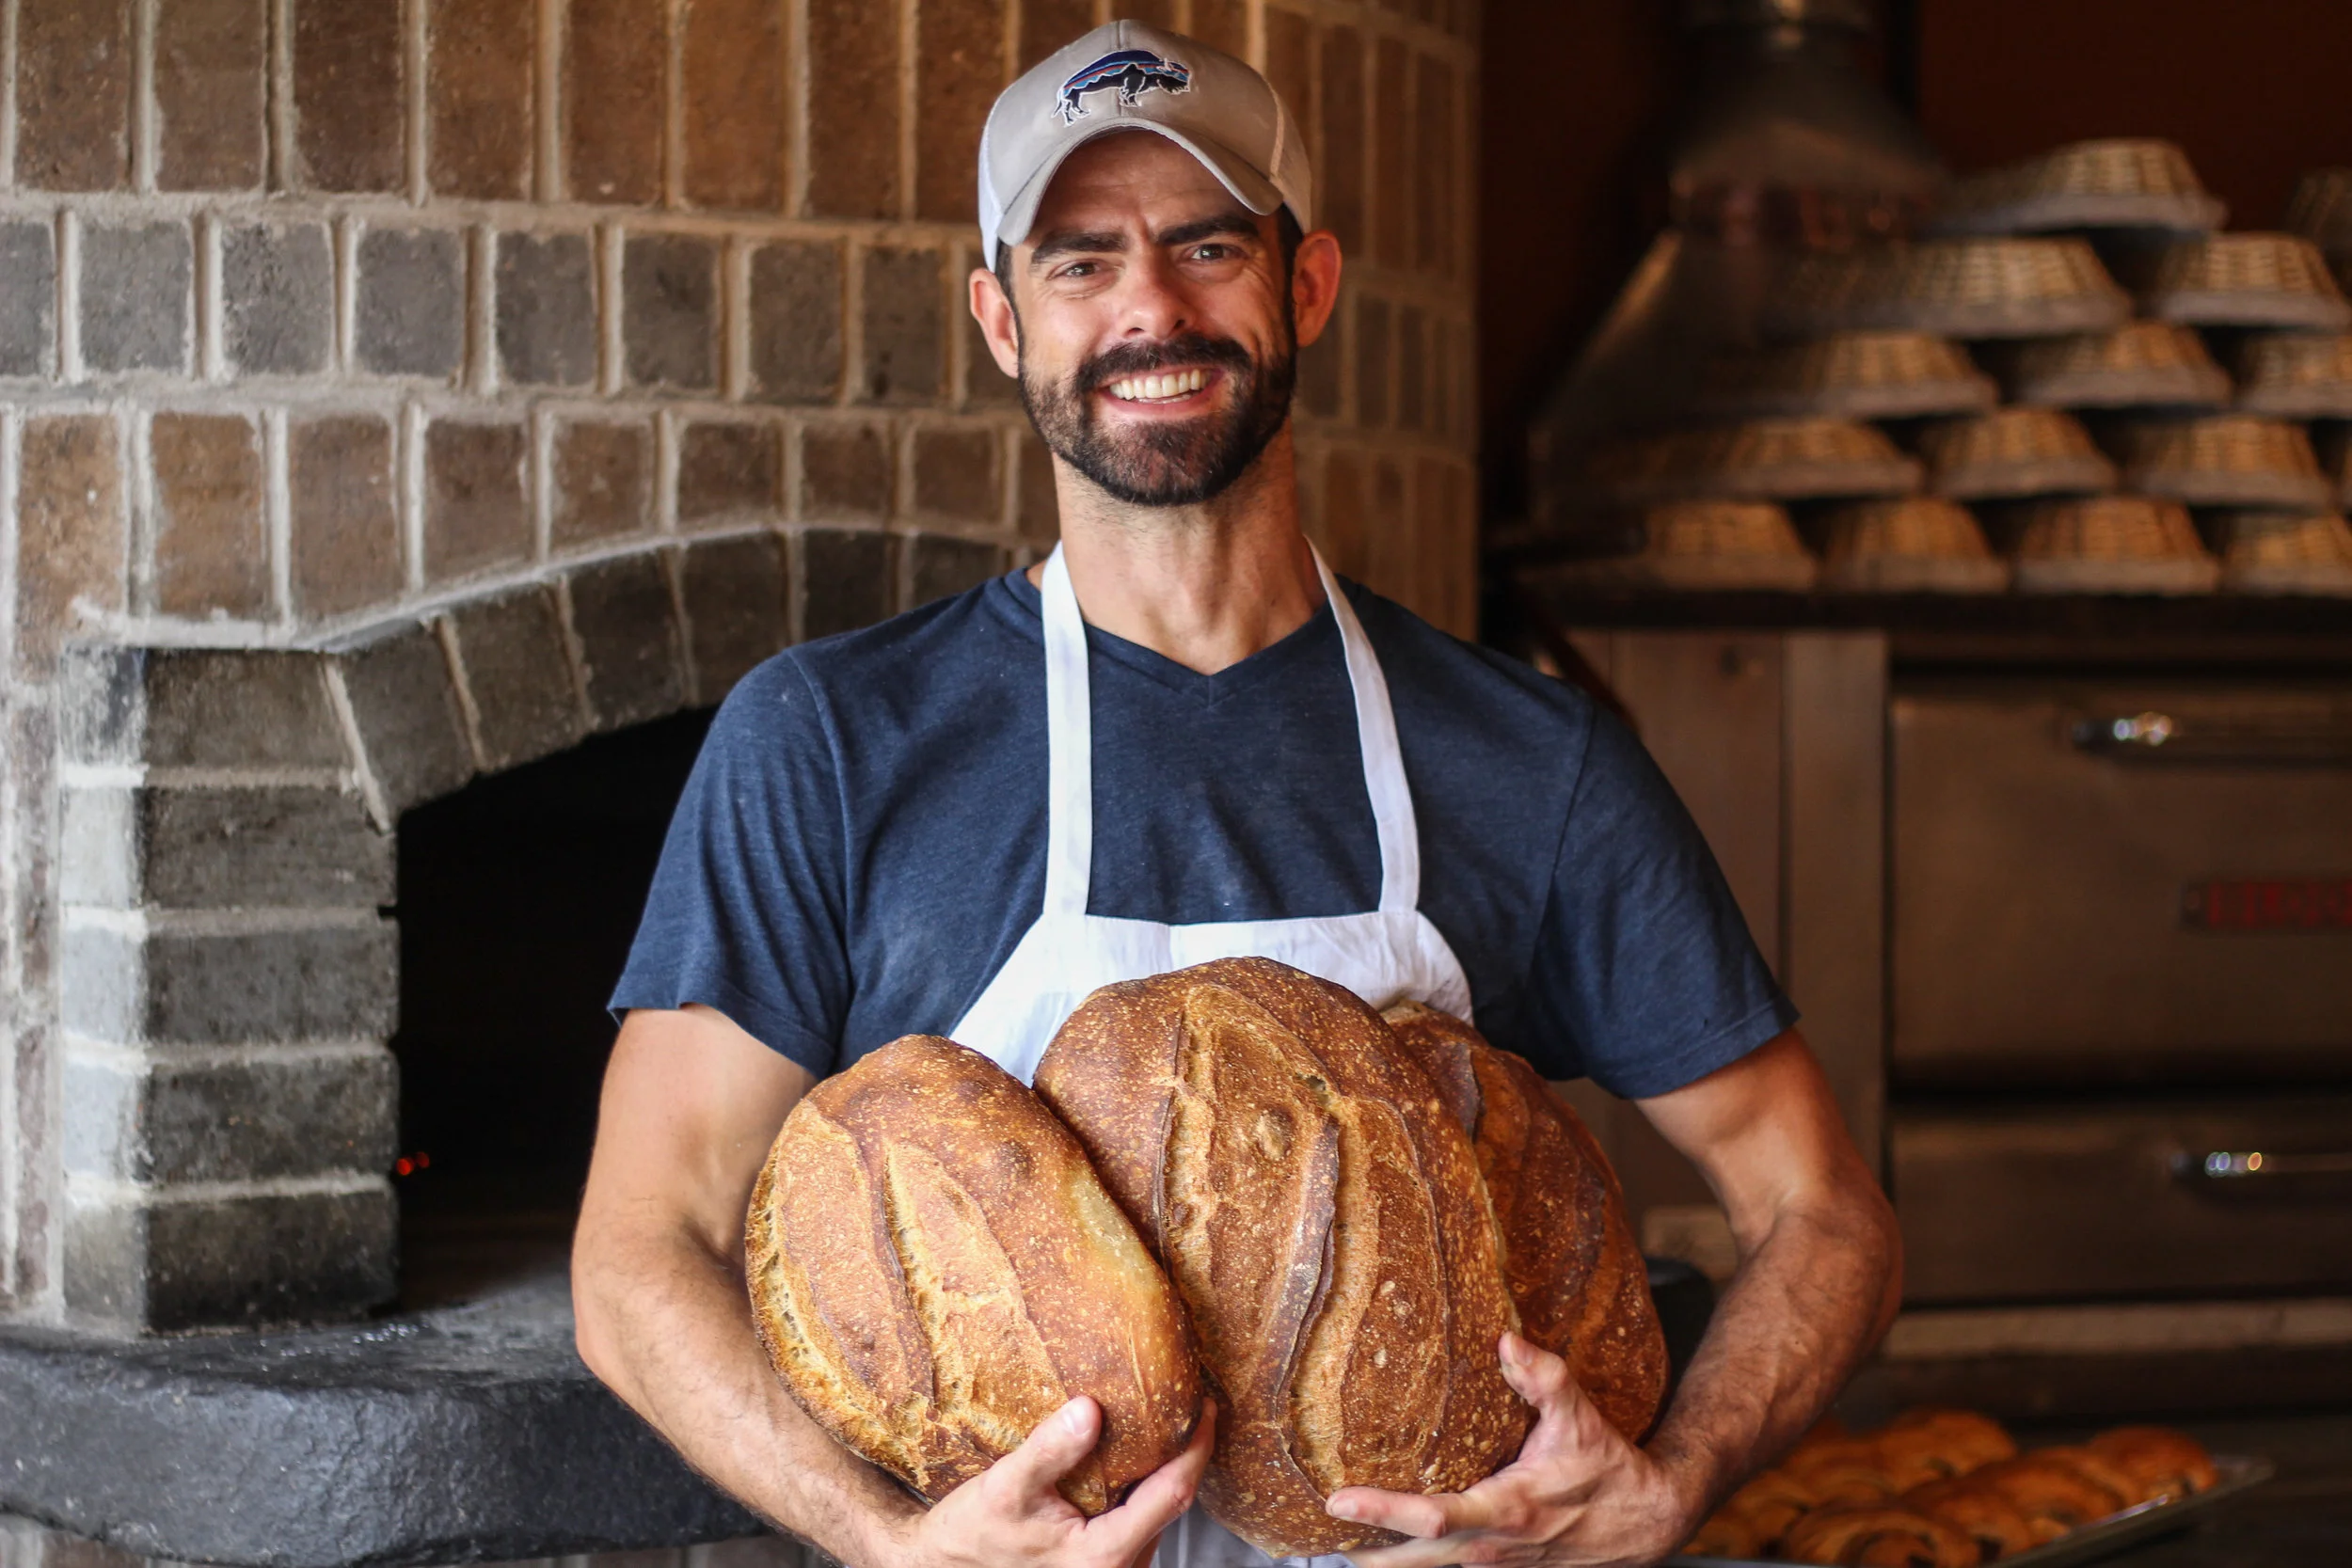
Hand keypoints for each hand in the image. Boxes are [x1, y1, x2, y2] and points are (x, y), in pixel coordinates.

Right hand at [879, 1397, 1215, 1567]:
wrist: (946, 1567)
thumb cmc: (974, 1534)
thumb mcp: (1006, 1487)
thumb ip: (1049, 1450)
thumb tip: (1090, 1409)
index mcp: (1105, 1555)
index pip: (1173, 1493)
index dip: (1196, 1446)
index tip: (1206, 1404)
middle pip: (1172, 1502)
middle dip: (1184, 1452)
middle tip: (1187, 1398)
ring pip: (1158, 1513)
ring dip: (1164, 1469)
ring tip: (1162, 1418)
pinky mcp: (1106, 1565)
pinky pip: (1140, 1520)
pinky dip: (1142, 1486)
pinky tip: (1129, 1455)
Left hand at [1325, 1337, 1695, 1567]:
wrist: (1645, 1525)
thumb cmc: (1607, 1468)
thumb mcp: (1580, 1418)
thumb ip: (1544, 1378)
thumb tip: (1505, 1340)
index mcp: (1507, 1510)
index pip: (1432, 1518)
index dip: (1382, 1511)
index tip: (1336, 1500)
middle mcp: (1493, 1548)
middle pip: (1411, 1564)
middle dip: (1362, 1553)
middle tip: (1315, 1533)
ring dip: (1382, 1562)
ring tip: (1335, 1542)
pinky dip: (1409, 1562)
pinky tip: (1382, 1547)